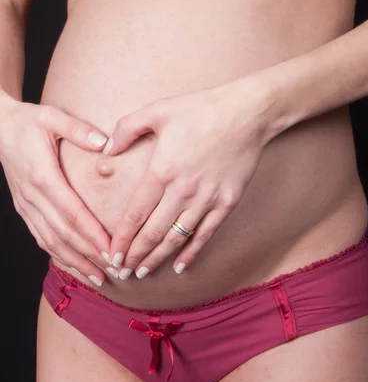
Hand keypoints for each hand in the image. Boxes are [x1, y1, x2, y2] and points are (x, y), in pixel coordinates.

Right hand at [0, 91, 110, 285]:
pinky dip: (60, 256)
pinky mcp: (25, 210)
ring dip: (76, 262)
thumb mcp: (51, 116)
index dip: (92, 235)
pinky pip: (42, 239)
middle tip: (115, 270)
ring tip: (100, 277)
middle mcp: (33, 197)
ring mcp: (27, 207)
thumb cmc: (28, 122)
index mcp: (43, 176)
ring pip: (52, 242)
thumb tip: (105, 143)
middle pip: (64, 234)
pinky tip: (76, 267)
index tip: (112, 250)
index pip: (72, 213)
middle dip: (90, 256)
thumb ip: (78, 129)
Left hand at [104, 79, 268, 279]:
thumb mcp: (157, 110)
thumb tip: (106, 151)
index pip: (135, 215)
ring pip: (176, 239)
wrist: (248, 113)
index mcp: (162, 171)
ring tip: (142, 273)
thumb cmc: (201, 108)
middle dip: (134, 256)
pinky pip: (205, 234)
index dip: (122, 239)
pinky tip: (179, 266)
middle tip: (120, 272)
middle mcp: (182, 191)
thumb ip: (126, 129)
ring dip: (157, 259)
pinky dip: (191, 253)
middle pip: (152, 233)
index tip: (111, 255)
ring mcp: (206, 199)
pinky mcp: (226, 203)